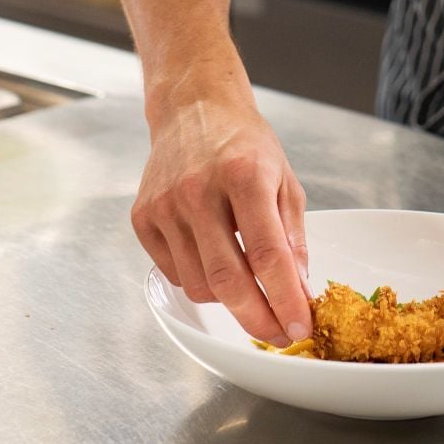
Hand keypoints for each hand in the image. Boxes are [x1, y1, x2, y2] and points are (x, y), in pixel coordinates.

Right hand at [131, 94, 314, 346]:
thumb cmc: (244, 143)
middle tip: (278, 335)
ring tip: (246, 283)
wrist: (194, 108)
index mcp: (244, 175)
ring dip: (228, 298)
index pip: (267, 255)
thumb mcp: (284, 179)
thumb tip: (299, 290)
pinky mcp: (142, 216)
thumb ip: (293, 236)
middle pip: (227, 280)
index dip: (285, 299)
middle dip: (257, 319)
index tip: (301, 326)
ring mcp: (165, 204)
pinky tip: (213, 256)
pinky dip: (199, 279)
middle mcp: (199, 190)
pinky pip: (174, 273)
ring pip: (198, 285)